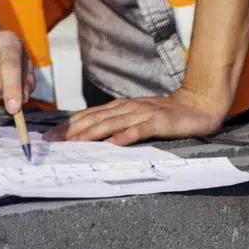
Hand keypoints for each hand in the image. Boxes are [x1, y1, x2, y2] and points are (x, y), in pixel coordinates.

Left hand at [60, 87, 228, 144]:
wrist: (198, 104)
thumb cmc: (166, 114)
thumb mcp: (137, 115)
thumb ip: (117, 123)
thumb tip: (91, 134)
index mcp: (121, 107)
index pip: (89, 115)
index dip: (68, 125)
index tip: (50, 135)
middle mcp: (128, 108)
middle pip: (95, 118)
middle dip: (72, 130)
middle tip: (53, 141)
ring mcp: (143, 113)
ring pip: (112, 123)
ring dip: (91, 133)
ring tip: (74, 142)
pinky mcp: (159, 122)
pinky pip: (139, 130)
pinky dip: (125, 137)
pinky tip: (112, 145)